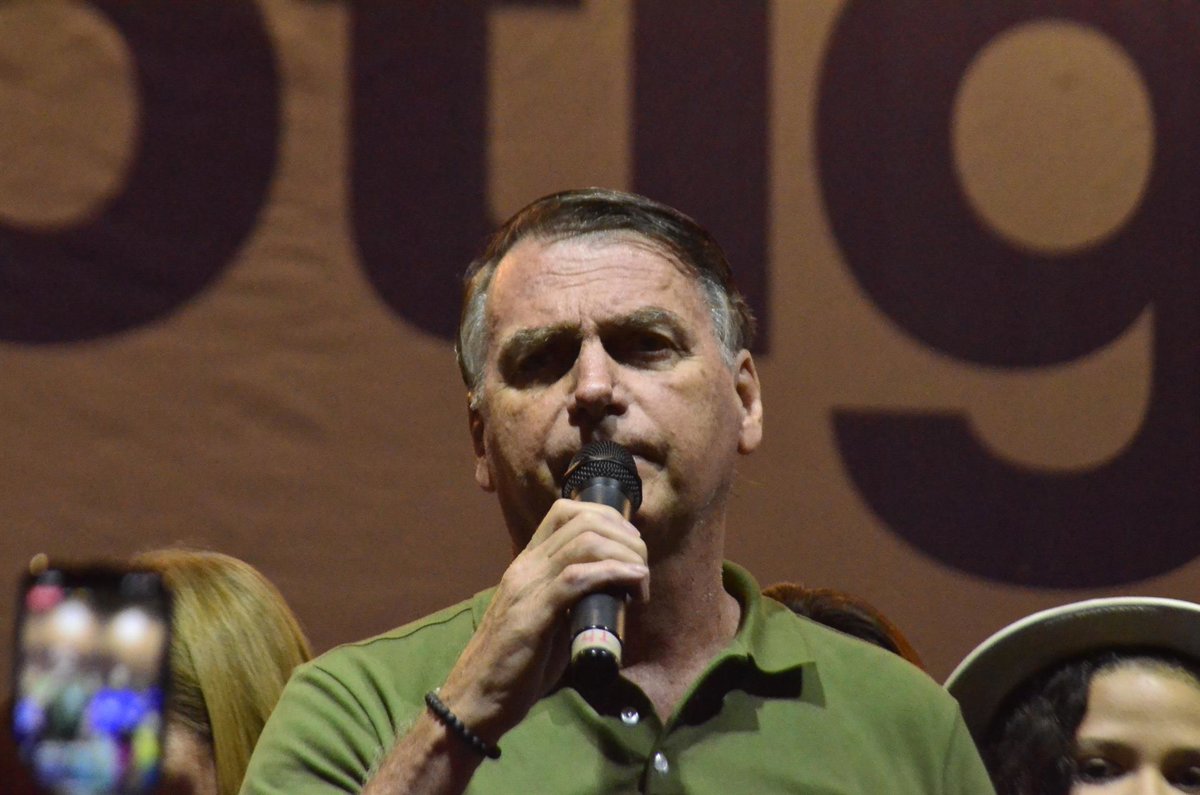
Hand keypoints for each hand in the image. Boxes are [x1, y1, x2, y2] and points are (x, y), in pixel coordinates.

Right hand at [435, 499, 648, 742]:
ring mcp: (527, 587)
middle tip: (641, 565)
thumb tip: (610, 592)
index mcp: (527, 564)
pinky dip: (614, 573)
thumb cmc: (514, 665)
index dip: (607, 518)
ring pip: (584, 543)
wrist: (476, 697)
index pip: (565, 513)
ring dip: (625, 554)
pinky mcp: (533, 614)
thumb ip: (570, 599)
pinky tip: (634, 583)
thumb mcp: (546, 619)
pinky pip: (577, 578)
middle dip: (624, 535)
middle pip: (583, 521)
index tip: (629, 545)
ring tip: (641, 579)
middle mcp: (526, 567)